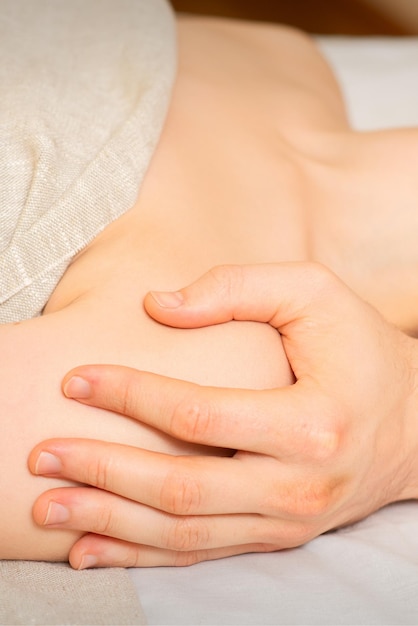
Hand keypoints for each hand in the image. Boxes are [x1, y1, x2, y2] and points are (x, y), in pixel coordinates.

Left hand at [28, 263, 417, 568]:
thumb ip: (237, 287)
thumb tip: (155, 306)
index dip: (130, 395)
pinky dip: (142, 554)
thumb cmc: (360, 349)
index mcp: (312, 421)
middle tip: (41, 457)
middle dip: (103, 472)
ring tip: (48, 509)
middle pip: (181, 489)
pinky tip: (93, 549)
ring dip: (110, 522)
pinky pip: (201, 553)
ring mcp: (287, 521)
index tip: (77, 379)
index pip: (199, 415)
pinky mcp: (277, 536)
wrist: (414, 423)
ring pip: (183, 535)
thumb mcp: (314, 293)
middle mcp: (299, 485)